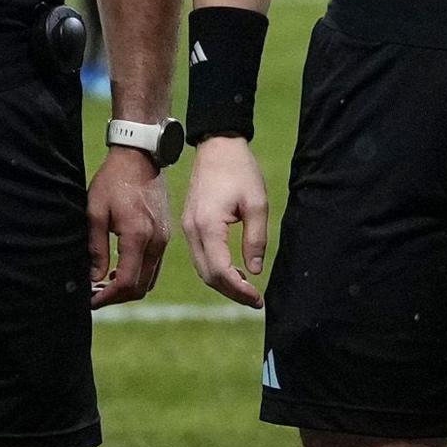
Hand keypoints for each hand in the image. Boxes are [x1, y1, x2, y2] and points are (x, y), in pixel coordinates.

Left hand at [86, 145, 171, 308]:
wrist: (140, 158)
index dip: (108, 297)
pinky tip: (119, 271)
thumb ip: (96, 249)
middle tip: (95, 296)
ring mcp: (163, 240)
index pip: (127, 282)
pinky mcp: (164, 236)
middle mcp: (156, 242)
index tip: (91, 301)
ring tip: (104, 286)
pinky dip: (138, 276)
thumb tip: (94, 279)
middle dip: (117, 297)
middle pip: (141, 287)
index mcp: (138, 236)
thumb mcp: (95, 212)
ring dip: (128, 288)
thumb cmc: (113, 181)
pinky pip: (154, 267)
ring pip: (149, 280)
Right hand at [181, 135, 269, 307]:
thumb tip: (254, 271)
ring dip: (223, 283)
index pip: (220, 271)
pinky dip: (216, 270)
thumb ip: (255, 239)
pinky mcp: (190, 225)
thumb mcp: (257, 204)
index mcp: (208, 225)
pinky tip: (234, 271)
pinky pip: (200, 257)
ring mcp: (187, 229)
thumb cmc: (240, 170)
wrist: (217, 146)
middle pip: (208, 276)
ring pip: (202, 269)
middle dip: (231, 292)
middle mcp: (192, 231)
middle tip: (255, 300)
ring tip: (248, 289)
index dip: (239, 290)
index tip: (258, 298)